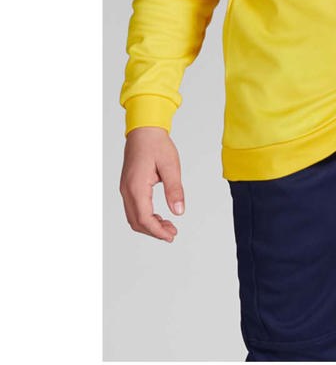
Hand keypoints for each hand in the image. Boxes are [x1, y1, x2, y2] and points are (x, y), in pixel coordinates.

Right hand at [120, 126, 185, 242]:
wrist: (144, 130)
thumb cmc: (157, 144)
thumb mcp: (171, 165)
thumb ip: (174, 189)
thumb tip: (179, 211)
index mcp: (136, 186)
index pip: (144, 218)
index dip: (157, 231)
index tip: (171, 236)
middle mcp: (127, 190)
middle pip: (136, 221)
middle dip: (154, 231)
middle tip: (172, 234)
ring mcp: (125, 189)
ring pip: (133, 216)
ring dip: (149, 225)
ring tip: (168, 227)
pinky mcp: (128, 186)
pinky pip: (134, 208)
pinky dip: (145, 216)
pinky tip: (159, 216)